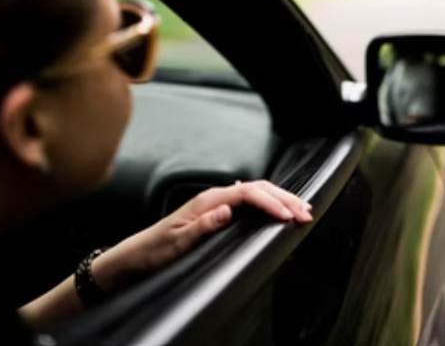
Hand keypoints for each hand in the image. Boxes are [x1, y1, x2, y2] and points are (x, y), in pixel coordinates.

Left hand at [91, 180, 311, 292]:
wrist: (137, 256)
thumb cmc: (156, 250)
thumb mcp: (177, 242)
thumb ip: (203, 225)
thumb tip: (227, 209)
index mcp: (208, 200)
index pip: (248, 193)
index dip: (271, 203)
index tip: (287, 216)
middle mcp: (215, 197)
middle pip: (258, 189)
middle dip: (285, 198)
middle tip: (306, 211)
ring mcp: (218, 204)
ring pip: (257, 193)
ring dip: (280, 199)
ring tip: (301, 208)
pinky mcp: (218, 213)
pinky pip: (250, 202)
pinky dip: (270, 204)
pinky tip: (279, 210)